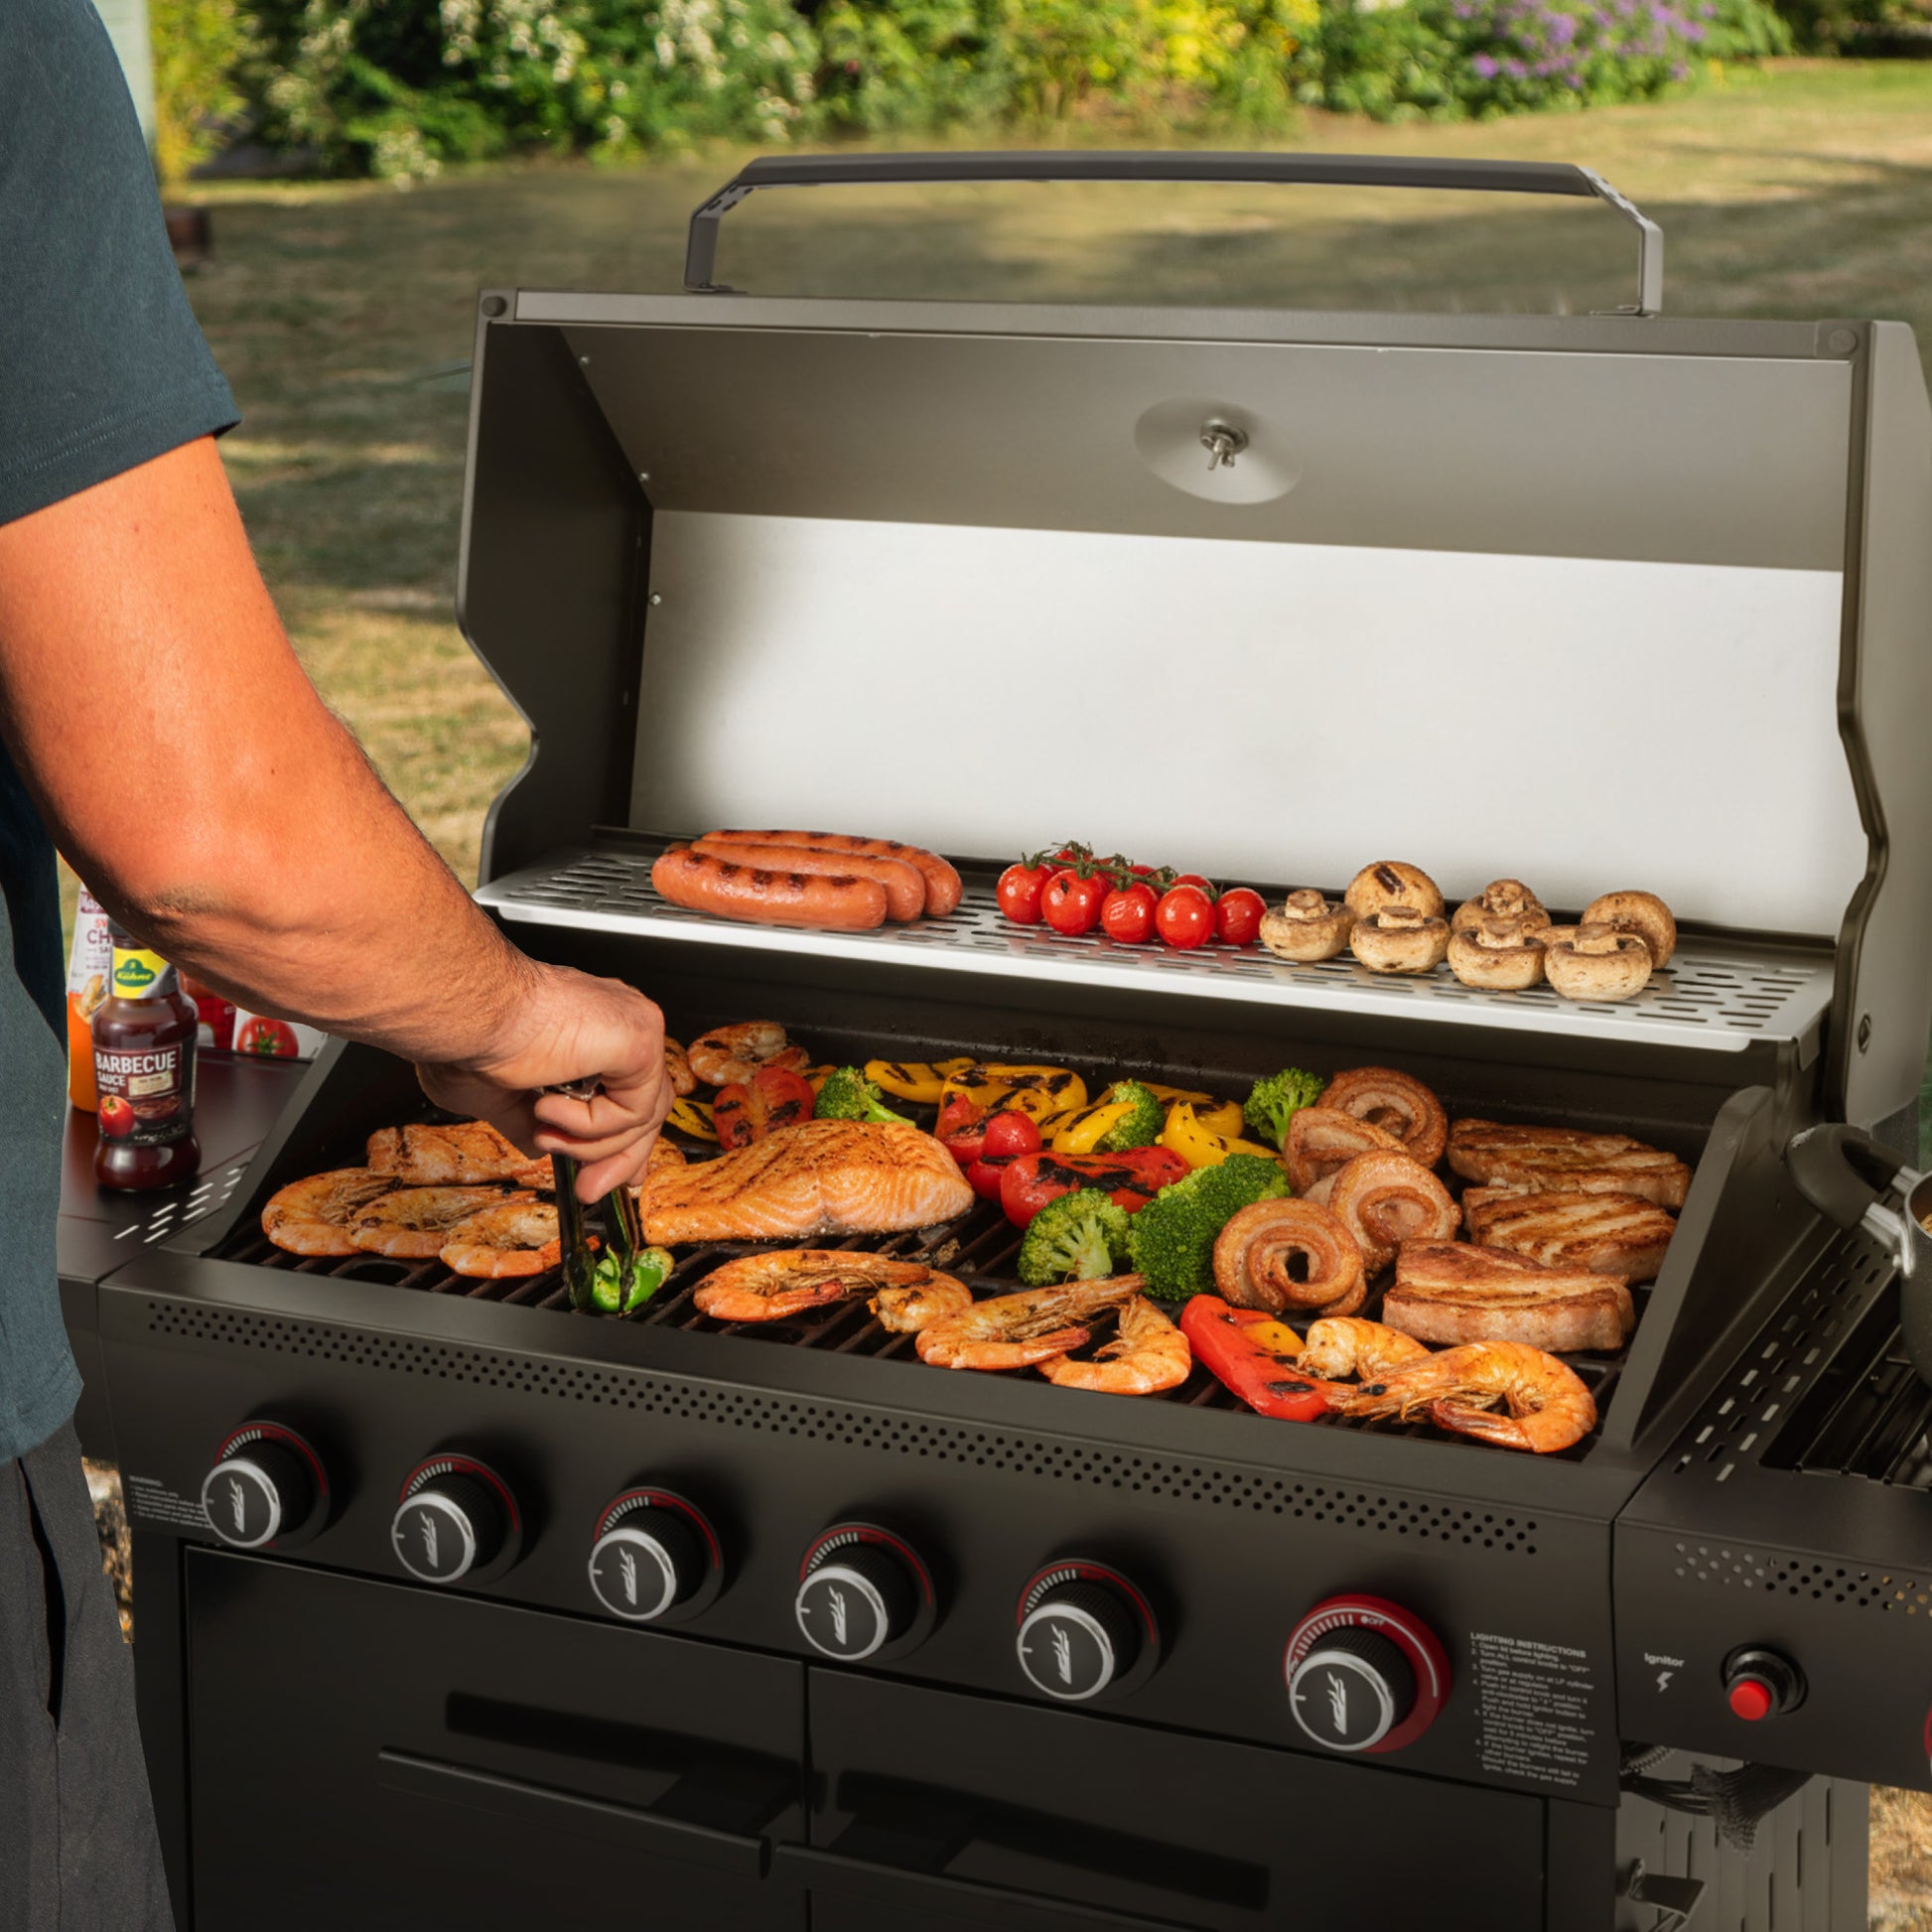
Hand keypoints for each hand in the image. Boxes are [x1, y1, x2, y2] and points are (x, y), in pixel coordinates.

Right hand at [415, 960, 672, 1200]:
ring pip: (641, 1114)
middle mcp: (618, 1022)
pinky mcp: (641, 1039)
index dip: (622, 1137)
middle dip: (618, 1158)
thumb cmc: (469, 1038)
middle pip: (647, 1105)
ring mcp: (634, 1027)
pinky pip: (636, 1109)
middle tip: (588, 1189)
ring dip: (591, 1144)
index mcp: (590, 1028)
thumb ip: (528, 1119)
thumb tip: (539, 1145)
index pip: (628, 1089)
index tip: (608, 1176)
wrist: (468, 1016)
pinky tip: (548, 1107)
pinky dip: (592, 1126)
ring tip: (544, 1131)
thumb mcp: (496, 1094)